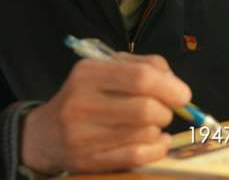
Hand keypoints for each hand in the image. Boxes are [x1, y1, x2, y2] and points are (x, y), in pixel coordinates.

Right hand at [21, 53, 190, 173]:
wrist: (45, 134)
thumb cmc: (87, 97)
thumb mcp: (106, 71)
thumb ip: (144, 67)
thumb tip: (176, 86)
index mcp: (88, 73)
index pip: (140, 77)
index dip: (170, 87)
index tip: (183, 95)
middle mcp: (81, 103)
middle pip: (145, 109)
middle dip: (166, 111)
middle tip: (165, 111)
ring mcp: (82, 135)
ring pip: (144, 133)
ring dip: (158, 129)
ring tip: (152, 125)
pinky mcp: (88, 161)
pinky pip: (137, 156)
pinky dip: (156, 149)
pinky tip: (155, 141)